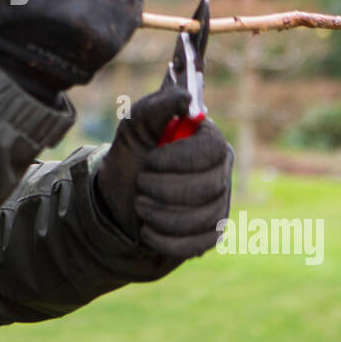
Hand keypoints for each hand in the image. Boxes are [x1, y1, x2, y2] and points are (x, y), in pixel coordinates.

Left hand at [95, 76, 233, 257]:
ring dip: (160, 214)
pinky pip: (197, 244)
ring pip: (201, 218)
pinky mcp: (210, 234)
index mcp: (210, 141)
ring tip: (141, 204)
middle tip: (141, 183)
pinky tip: (148, 229)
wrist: (119, 195)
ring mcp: (219, 205)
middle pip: (209, 187)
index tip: (150, 160)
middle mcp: (221, 172)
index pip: (212, 151)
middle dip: (163, 188)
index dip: (178, 158)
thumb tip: (186, 97)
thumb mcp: (137, 124)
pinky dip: (165, 239)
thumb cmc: (133, 153)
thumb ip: (159, 106)